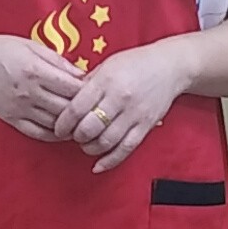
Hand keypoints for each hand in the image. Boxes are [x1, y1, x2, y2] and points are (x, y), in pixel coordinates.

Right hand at [0, 34, 87, 140]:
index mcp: (36, 70)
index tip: (97, 90)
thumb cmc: (1, 49)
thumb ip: (58, 61)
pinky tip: (64, 131)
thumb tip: (81, 74)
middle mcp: (29, 92)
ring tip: (83, 121)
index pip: (72, 87)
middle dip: (84, 110)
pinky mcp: (12, 119)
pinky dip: (55, 135)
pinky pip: (39, 133)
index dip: (89, 90)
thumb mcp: (32, 45)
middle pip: (67, 108)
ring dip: (72, 124)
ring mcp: (20, 109)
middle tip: (95, 108)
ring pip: (55, 123)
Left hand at [53, 45, 179, 172]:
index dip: (63, 123)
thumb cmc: (135, 63)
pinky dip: (109, 161)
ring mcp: (134, 114)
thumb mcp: (107, 65)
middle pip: (89, 128)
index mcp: (106, 80)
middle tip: (73, 136)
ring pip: (106, 141)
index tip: (58, 128)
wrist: (169, 66)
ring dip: (90, 148)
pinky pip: (125, 149)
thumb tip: (66, 100)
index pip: (77, 108)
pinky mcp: (145, 126)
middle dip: (76, 136)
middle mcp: (119, 98)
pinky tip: (98, 165)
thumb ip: (87, 83)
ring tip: (86, 144)